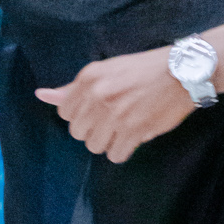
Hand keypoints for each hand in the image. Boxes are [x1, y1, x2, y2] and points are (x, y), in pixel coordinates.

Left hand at [36, 47, 192, 162]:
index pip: (65, 113)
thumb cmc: (143, 69)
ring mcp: (115, 114)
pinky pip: (116, 154)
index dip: (81, 116)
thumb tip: (41, 95)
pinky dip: (123, 151)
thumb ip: (74, 88)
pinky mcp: (133, 129)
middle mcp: (98, 95)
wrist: (182, 71)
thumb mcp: (106, 70)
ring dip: (108, 142)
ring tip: (123, 129)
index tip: (97, 112)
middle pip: (78, 133)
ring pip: (95, 146)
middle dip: (94, 131)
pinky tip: (133, 138)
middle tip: (112, 121)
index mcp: (89, 78)